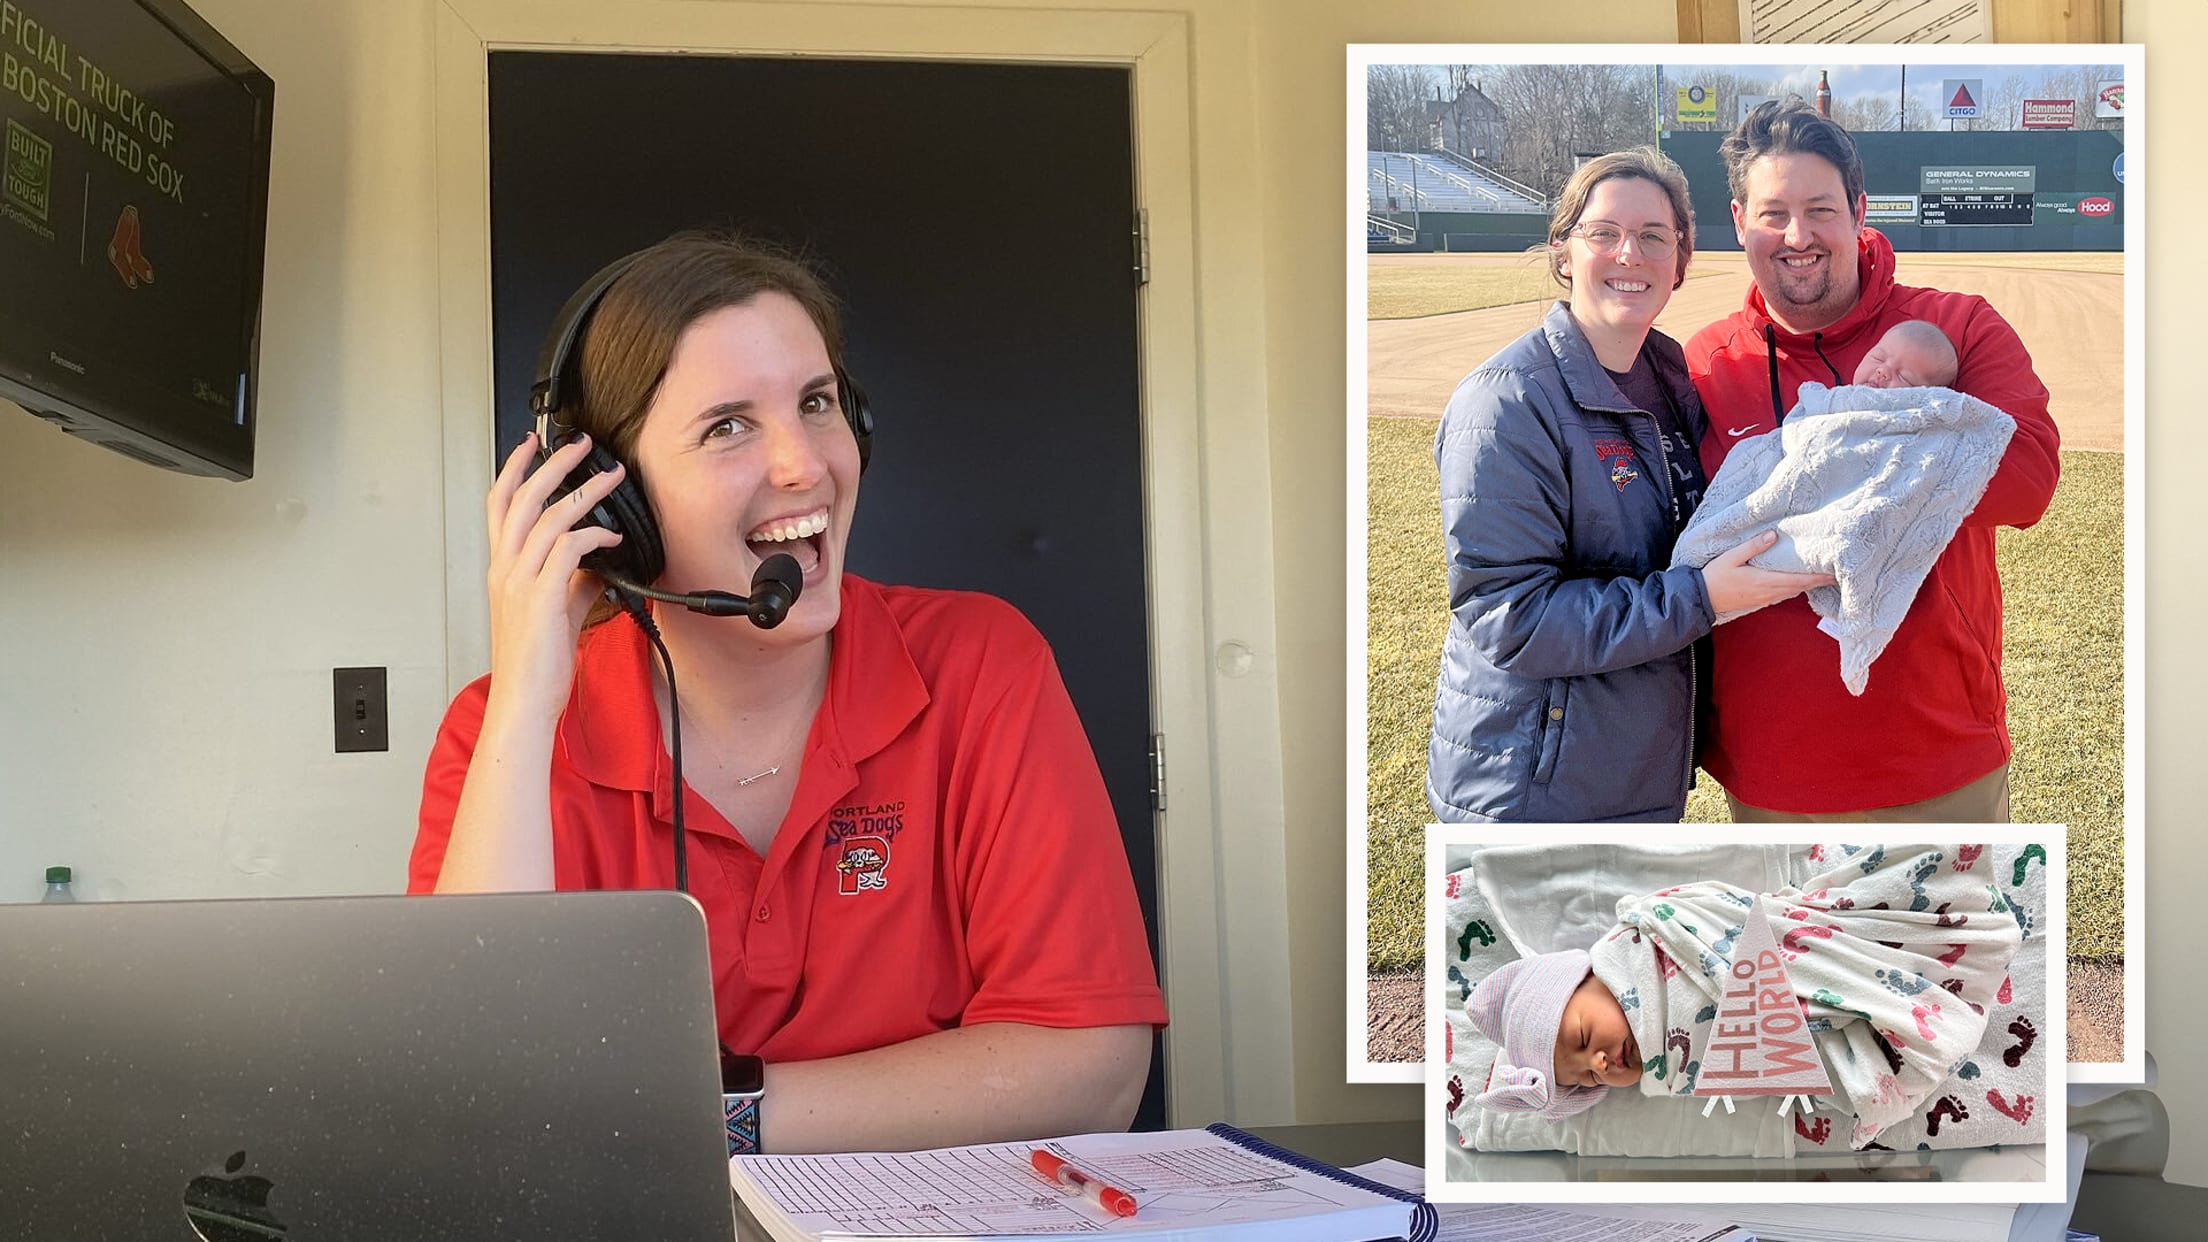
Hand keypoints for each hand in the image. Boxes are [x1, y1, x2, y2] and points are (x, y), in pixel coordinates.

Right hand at [482, 432, 628, 722]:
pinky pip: (569, 548)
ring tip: (611, 476)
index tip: (531, 443)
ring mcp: (520, 581)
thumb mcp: (555, 611)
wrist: (524, 699)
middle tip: (580, 444)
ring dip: (584, 490)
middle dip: (552, 463)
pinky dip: (594, 534)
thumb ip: (572, 581)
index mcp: (502, 569)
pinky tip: (613, 535)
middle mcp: (505, 569)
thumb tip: (599, 561)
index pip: (499, 505)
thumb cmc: (535, 663)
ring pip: (548, 517)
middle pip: (522, 498)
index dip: (514, 469)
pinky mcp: (542, 597)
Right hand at [1701, 530, 1834, 614]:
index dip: (1819, 577)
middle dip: (1820, 580)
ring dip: (1810, 584)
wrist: (1702, 598)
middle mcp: (1769, 592)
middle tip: (1838, 573)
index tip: (1835, 573)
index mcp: (1764, 581)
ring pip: (1794, 591)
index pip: (1799, 579)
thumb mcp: (1731, 557)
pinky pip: (1785, 594)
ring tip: (1823, 575)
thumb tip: (1774, 534)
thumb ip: (1753, 546)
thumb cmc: (1714, 577)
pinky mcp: (1761, 600)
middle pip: (1801, 587)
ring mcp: (1766, 598)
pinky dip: (1797, 587)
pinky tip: (1800, 581)